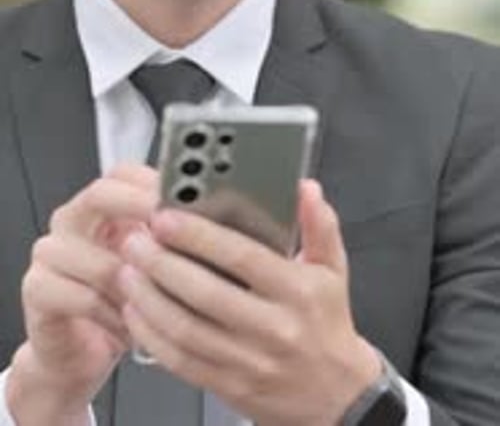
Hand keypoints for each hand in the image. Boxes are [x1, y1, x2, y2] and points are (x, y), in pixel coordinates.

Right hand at [7, 165, 156, 425]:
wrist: (81, 349)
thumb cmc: (122, 301)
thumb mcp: (152, 263)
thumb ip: (170, 238)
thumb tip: (212, 223)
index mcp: (102, 206)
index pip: (122, 173)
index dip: (152, 183)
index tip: (181, 198)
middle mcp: (73, 220)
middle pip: (99, 195)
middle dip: (139, 210)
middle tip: (169, 233)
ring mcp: (51, 252)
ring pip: (100, 259)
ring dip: (136, 288)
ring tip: (159, 305)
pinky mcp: (38, 288)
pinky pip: (83, 297)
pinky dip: (114, 317)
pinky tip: (132, 327)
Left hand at [119, 179, 380, 425]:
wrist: (337, 397)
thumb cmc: (327, 325)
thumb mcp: (333, 270)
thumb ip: (319, 225)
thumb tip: (306, 189)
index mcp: (297, 291)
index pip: (242, 257)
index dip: (199, 236)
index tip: (167, 217)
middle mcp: (272, 327)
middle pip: (205, 293)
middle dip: (161, 263)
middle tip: (135, 239)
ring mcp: (248, 360)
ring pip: (186, 328)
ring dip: (148, 298)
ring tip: (127, 269)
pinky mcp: (228, 385)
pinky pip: (180, 361)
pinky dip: (151, 335)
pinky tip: (135, 311)